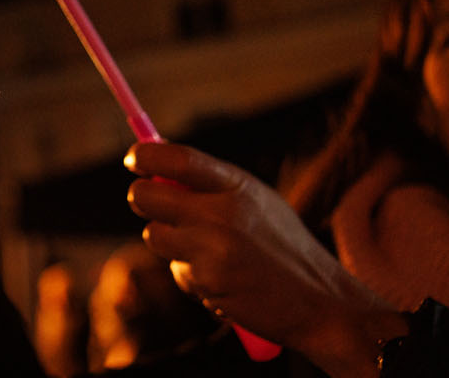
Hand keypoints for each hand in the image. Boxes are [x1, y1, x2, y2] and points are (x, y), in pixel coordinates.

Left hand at [126, 142, 405, 376]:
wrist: (323, 301)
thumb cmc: (284, 247)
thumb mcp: (258, 201)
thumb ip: (212, 184)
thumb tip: (156, 169)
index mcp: (237, 185)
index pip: (176, 158)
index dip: (145, 155)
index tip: (134, 159)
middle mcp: (222, 212)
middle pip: (146, 196)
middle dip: (141, 200)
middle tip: (150, 205)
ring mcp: (212, 247)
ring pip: (155, 235)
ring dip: (170, 244)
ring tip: (209, 252)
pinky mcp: (208, 279)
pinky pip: (178, 271)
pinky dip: (192, 276)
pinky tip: (225, 279)